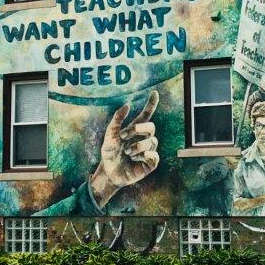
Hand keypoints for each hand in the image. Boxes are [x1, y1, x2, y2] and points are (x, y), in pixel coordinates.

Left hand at [89, 91, 159, 208]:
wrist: (109, 172)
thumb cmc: (110, 153)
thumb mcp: (110, 135)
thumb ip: (117, 120)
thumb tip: (128, 104)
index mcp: (134, 130)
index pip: (146, 115)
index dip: (151, 104)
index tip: (155, 93)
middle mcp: (144, 138)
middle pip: (151, 126)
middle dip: (138, 129)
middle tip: (124, 137)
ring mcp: (148, 150)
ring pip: (151, 141)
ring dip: (136, 146)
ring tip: (127, 153)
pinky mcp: (150, 163)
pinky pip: (154, 155)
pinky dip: (143, 156)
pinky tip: (135, 159)